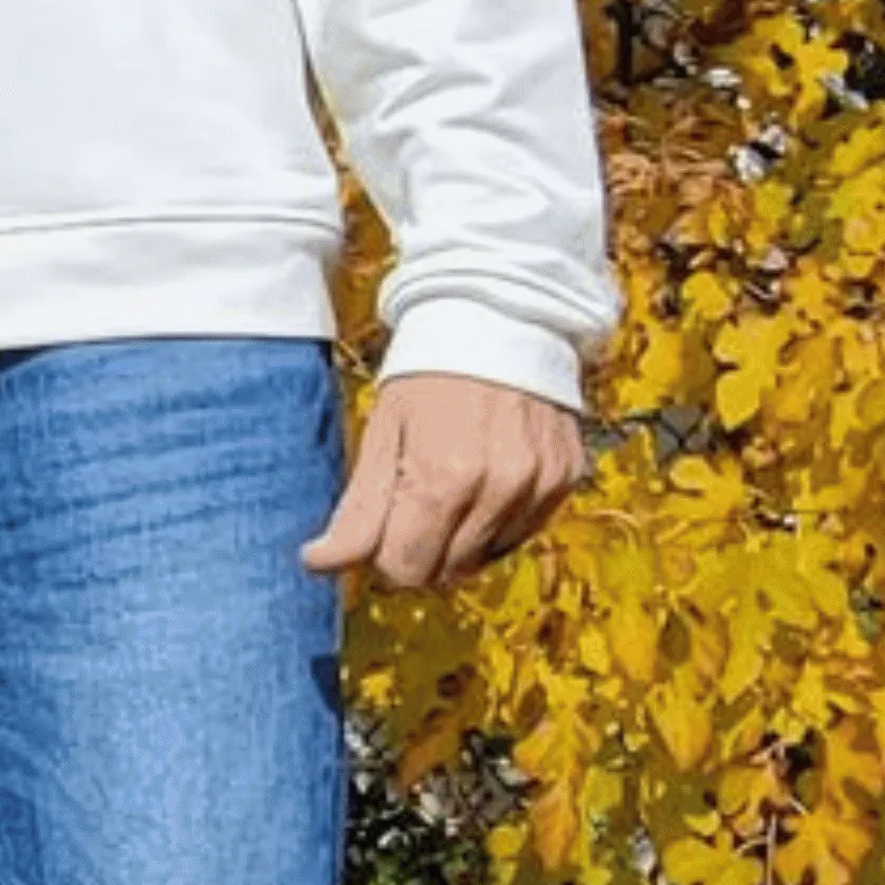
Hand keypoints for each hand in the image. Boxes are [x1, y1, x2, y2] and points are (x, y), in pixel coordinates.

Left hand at [302, 369, 584, 591]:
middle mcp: (500, 488)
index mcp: (444, 478)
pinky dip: (498, 519)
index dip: (386, 553)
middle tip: (414, 497)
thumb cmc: (429, 370)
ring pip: (485, 557)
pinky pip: (522, 531)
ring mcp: (539, 485)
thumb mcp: (382, 432)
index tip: (384, 522)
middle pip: (447, 571)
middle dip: (422, 547)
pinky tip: (486, 476)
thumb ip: (358, 509)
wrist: (500, 313)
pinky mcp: (565, 477)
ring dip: (460, 536)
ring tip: (452, 479)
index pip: (406, 569)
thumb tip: (319, 564)